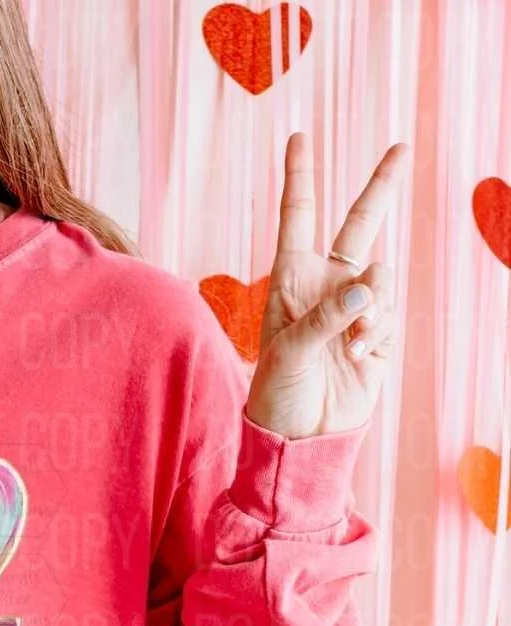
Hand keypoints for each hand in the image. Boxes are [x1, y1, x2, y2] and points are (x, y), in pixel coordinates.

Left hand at [246, 132, 409, 439]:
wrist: (298, 437)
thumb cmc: (276, 394)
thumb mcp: (287, 352)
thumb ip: (325, 316)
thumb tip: (367, 287)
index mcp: (291, 282)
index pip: (297, 219)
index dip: (299, 178)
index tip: (299, 137)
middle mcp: (324, 287)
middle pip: (360, 226)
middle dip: (380, 188)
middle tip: (400, 148)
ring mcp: (352, 309)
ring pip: (381, 280)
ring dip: (371, 308)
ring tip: (349, 343)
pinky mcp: (375, 335)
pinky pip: (387, 315)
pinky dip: (376, 331)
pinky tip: (357, 355)